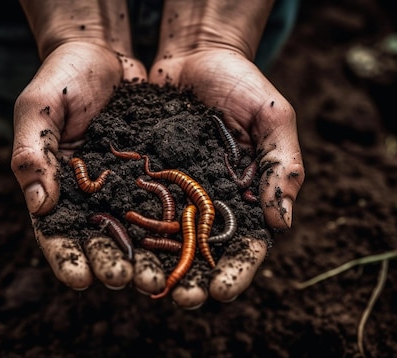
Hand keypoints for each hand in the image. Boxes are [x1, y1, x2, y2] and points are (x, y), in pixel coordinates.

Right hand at [12, 2, 158, 292]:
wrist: (103, 53)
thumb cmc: (62, 80)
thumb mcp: (39, 108)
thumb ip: (32, 152)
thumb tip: (38, 204)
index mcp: (59, 192)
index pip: (58, 235)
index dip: (68, 259)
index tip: (81, 279)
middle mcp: (95, 200)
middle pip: (104, 243)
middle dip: (118, 266)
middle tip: (134, 282)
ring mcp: (128, 191)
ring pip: (141, 234)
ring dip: (152, 259)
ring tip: (166, 278)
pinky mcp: (159, 177)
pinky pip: (170, 205)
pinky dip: (180, 228)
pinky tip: (193, 245)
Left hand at [145, 0, 304, 306]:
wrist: (196, 53)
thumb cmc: (244, 85)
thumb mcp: (273, 119)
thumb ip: (282, 167)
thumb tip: (282, 224)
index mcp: (243, 200)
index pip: (244, 246)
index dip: (235, 271)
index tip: (221, 290)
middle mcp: (205, 205)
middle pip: (199, 254)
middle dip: (191, 280)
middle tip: (179, 299)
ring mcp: (170, 194)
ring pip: (160, 240)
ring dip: (153, 265)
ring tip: (142, 282)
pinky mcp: (139, 178)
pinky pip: (130, 206)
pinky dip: (123, 229)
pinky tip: (113, 246)